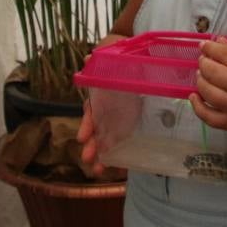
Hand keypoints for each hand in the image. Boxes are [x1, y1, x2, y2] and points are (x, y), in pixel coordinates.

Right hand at [76, 33, 128, 177]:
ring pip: (109, 138)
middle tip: (87, 160)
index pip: (92, 111)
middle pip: (98, 129)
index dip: (87, 125)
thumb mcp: (112, 55)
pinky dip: (122, 155)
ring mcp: (120, 118)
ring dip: (103, 155)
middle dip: (92, 145)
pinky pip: (126, 140)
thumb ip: (102, 60)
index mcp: (102, 95)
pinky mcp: (133, 123)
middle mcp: (108, 109)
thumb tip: (87, 59)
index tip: (83, 138)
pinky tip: (120, 168)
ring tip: (98, 171)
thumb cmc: (124, 58)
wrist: (144, 58)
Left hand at [190, 39, 226, 136]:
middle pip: (214, 72)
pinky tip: (194, 95)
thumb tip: (217, 41)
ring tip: (201, 74)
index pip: (226, 55)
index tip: (204, 45)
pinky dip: (196, 106)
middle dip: (204, 63)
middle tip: (203, 60)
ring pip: (208, 92)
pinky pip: (207, 116)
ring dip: (200, 80)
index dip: (211, 48)